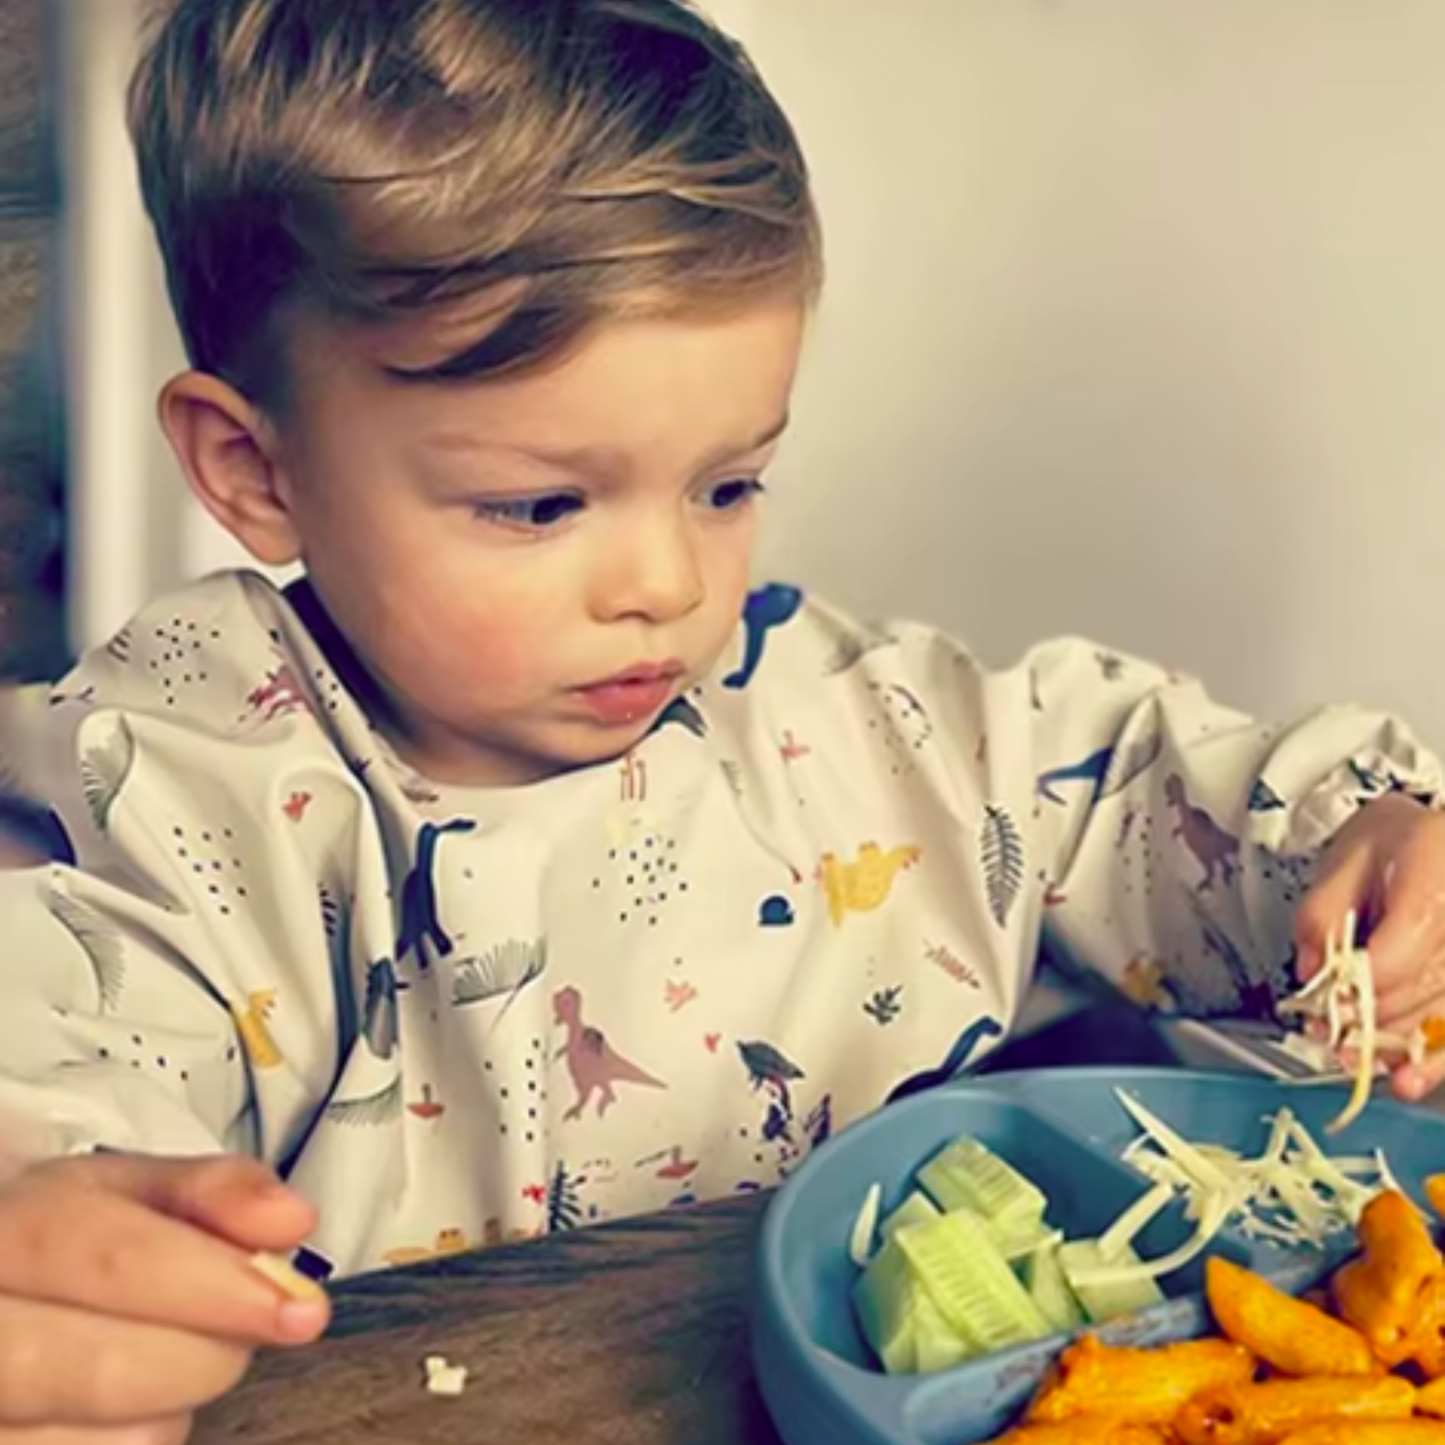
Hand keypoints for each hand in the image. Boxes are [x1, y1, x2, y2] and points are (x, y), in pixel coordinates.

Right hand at [0, 1151, 329, 1443]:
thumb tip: (288, 1220)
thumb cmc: (61, 1236)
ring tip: (170, 1351)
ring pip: (94, 1440)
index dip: (216, 1285)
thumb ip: (216, 1191)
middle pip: (102, 1368)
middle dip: (206, 1353)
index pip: (113, 1259)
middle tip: (248, 1325)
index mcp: (8, 1227)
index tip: (297, 1306)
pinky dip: (134, 1440)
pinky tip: (132, 1401)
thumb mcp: (130, 1187)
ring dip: (170, 1403)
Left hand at [1295, 793, 1444, 1101]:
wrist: (1435, 835)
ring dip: (1398, 1047)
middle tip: (1326, 1035)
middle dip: (1369, 1021)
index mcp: (1434, 876)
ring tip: (1357, 1061)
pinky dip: (1435, 1054)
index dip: (1359, 989)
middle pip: (1423, 989)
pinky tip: (1409, 1078)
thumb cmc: (1393, 841)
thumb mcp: (1342, 860)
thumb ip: (1320, 916)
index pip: (1399, 953)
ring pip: (1444, 1015)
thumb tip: (1310, 972)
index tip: (1325, 1006)